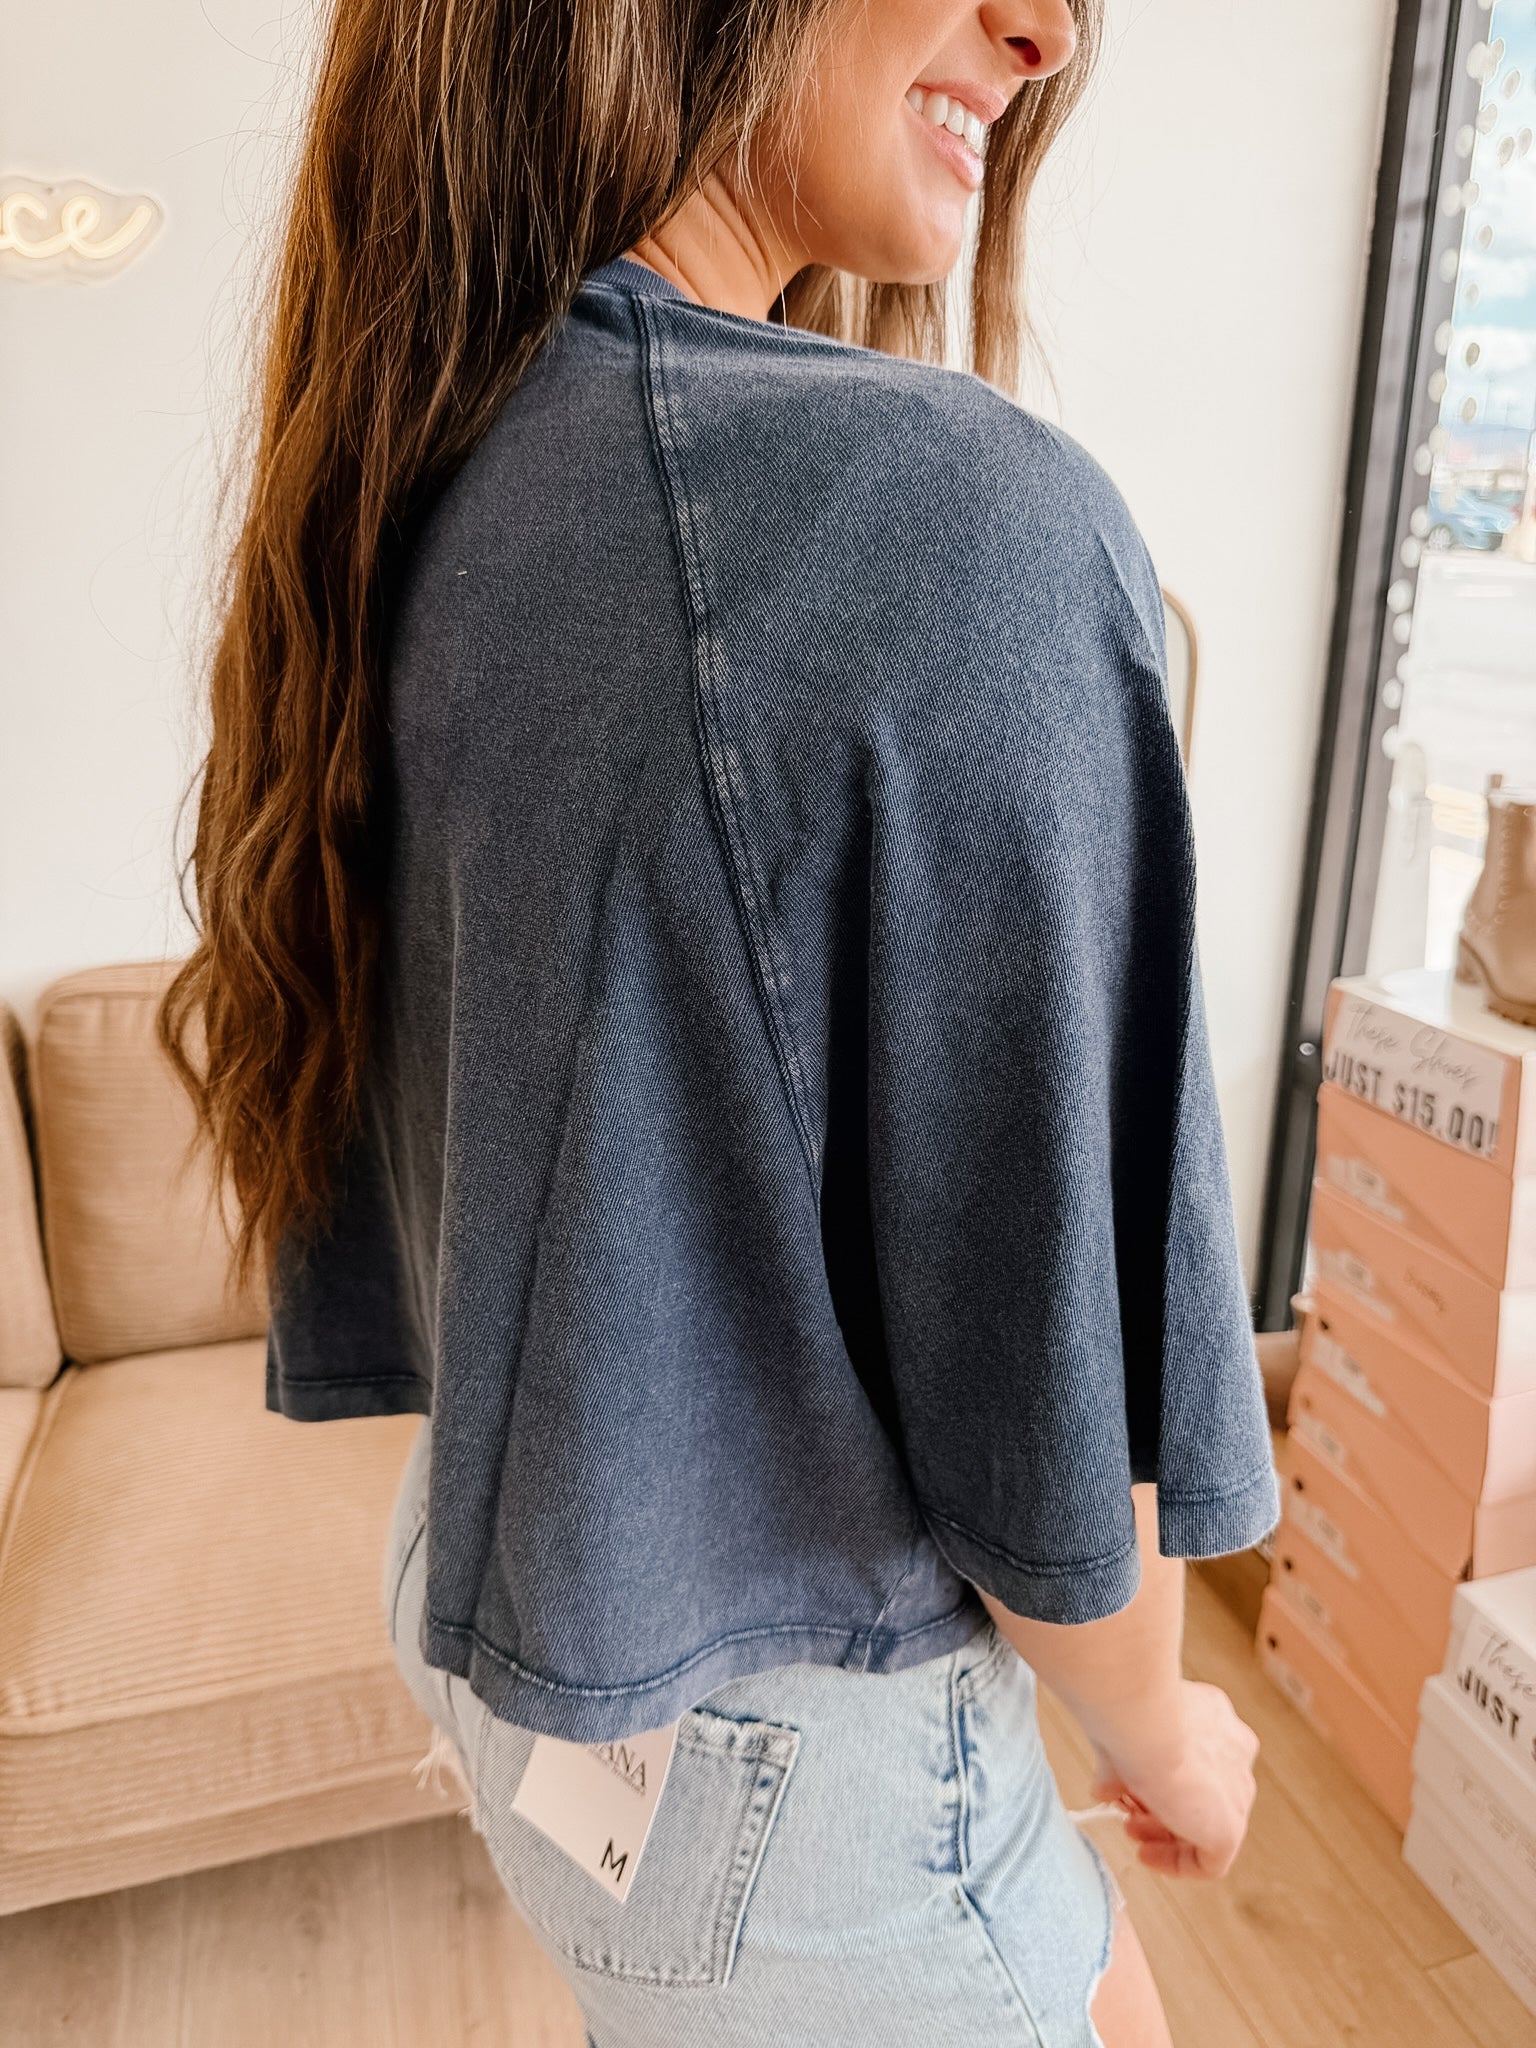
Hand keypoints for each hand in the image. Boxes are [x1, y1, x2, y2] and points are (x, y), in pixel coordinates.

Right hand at [1089, 1679, 1258, 1878]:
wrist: (1145, 1720)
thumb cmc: (1130, 1713)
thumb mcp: (1122, 1738)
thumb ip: (1120, 1766)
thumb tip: (1105, 1789)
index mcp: (1216, 1720)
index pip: (1195, 1762)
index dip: (1162, 1782)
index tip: (1133, 1793)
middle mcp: (1235, 1753)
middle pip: (1202, 1794)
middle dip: (1163, 1808)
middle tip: (1132, 1816)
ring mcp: (1237, 1791)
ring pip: (1206, 1824)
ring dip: (1167, 1833)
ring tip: (1133, 1832)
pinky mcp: (1230, 1828)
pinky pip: (1209, 1859)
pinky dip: (1177, 1862)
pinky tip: (1148, 1855)